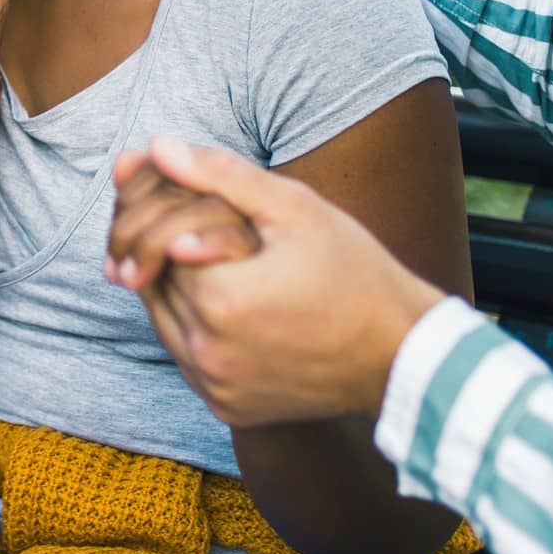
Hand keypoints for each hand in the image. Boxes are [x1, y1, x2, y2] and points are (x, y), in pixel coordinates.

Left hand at [116, 138, 442, 426]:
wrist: (401, 352)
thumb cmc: (353, 270)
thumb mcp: (292, 207)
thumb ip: (218, 174)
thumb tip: (156, 146)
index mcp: (219, 300)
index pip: (158, 237)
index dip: (176, 205)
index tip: (200, 193)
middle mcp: (207, 353)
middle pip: (151, 277)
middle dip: (165, 239)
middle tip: (204, 218)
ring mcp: (215, 386)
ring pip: (161, 315)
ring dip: (172, 279)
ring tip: (214, 251)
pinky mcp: (225, 406)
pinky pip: (184, 353)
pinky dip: (190, 320)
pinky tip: (223, 292)